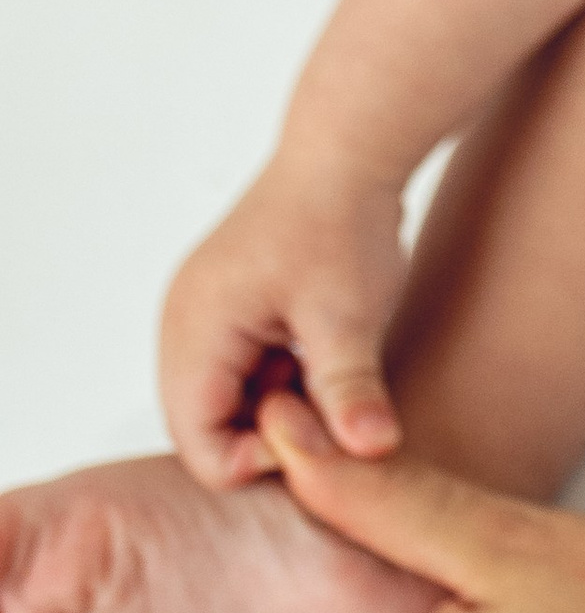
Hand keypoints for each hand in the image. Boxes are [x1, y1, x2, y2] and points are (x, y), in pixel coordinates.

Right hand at [160, 151, 412, 483]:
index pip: (198, 442)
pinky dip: (277, 380)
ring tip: (328, 377)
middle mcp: (183, 325)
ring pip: (224, 400)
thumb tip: (373, 452)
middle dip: (265, 434)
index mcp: (196, 331)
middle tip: (329, 411)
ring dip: (274, 407)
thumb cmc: (342, 223)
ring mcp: (201, 314)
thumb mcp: (350, 316)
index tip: (323, 435)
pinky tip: (323, 359)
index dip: (259, 460)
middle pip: (203, 426)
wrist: (350, 152)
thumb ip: (352, 391)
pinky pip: (237, 370)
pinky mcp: (226, 307)